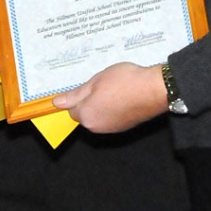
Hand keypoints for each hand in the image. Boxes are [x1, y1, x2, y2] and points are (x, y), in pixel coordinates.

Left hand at [52, 62, 166, 132]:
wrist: (153, 90)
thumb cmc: (124, 82)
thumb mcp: (95, 81)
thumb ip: (76, 94)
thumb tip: (58, 102)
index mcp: (86, 115)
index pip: (71, 108)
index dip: (78, 95)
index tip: (86, 86)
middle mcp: (96, 126)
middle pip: (84, 114)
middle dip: (88, 100)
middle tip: (100, 83)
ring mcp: (111, 129)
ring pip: (97, 115)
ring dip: (100, 104)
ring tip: (112, 87)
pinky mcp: (123, 127)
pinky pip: (110, 118)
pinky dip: (111, 108)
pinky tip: (120, 95)